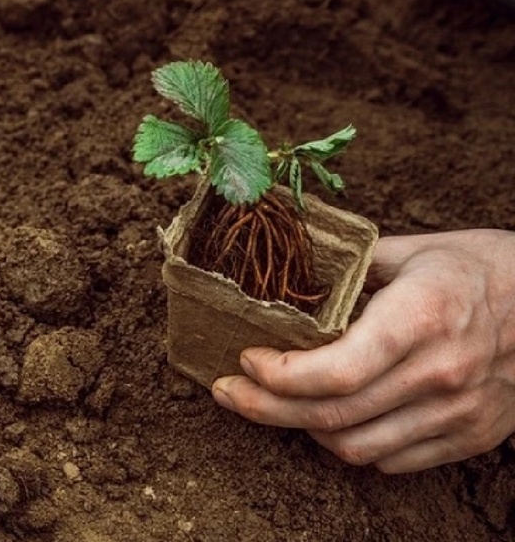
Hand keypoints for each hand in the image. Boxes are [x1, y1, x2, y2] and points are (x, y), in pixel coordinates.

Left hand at [211, 229, 514, 472]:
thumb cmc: (482, 267)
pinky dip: (348, 444)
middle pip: (332, 417)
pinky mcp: (472, 436)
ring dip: (301, 431)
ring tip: (271, 404)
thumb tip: (286, 269)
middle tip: (227, 392)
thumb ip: (351, 267)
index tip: (245, 359)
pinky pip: (391, 460)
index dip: (278, 376)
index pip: (335, 372)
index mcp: (421, 318)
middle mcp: (441, 373)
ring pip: (355, 448)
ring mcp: (459, 412)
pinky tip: (326, 418)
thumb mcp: (417, 250)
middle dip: (264, 408)